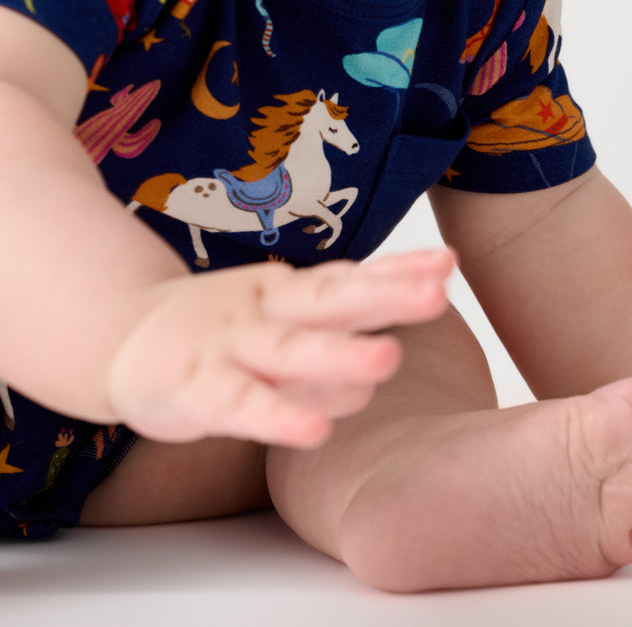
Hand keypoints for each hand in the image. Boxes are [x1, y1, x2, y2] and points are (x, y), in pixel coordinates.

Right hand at [107, 250, 453, 448]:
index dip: (397, 271)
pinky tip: (314, 432)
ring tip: (388, 360)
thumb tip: (397, 346)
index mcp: (290, 291)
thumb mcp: (280, 319)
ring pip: (289, 350)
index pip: (350, 277)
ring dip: (337, 355)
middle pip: (330, 300)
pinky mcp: (196, 388)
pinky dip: (276, 416)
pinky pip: (241, 406)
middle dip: (385, 297)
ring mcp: (231, 346)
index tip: (448, 263)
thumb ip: (334, 330)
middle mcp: (266, 310)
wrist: (122, 335)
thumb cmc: (223, 331)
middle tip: (436, 293)